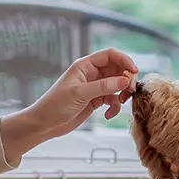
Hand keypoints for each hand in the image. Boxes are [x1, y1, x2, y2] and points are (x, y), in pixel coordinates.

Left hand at [1, 48, 138, 157]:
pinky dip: (114, 106)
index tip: (134, 72)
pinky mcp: (95, 100)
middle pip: (117, 69)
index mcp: (85, 65)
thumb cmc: (55, 104)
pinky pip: (112, 99)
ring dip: (122, 93)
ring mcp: (94, 87)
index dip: (124, 60)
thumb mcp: (80, 93)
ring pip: (117, 84)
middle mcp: (91, 74)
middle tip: (129, 91)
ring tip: (121, 102)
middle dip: (126, 79)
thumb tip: (125, 80)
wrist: (44, 124)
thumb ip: (103, 86)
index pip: (110, 55)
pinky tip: (108, 115)